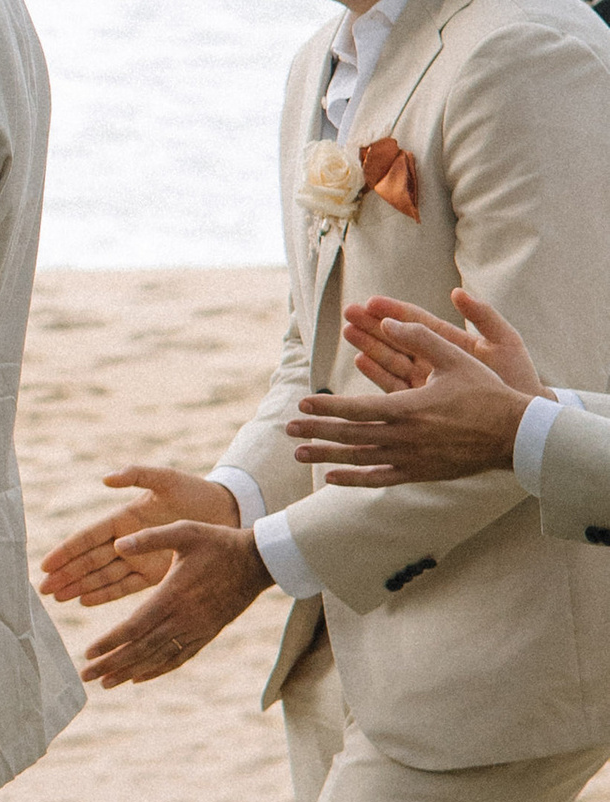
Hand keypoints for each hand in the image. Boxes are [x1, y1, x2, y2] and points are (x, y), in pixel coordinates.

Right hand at [38, 467, 239, 608]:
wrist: (226, 512)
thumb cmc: (195, 491)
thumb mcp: (166, 479)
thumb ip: (136, 475)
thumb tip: (105, 478)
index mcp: (124, 518)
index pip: (88, 538)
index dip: (66, 551)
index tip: (46, 564)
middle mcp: (127, 540)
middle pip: (89, 561)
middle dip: (66, 574)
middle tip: (42, 589)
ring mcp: (138, 558)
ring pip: (101, 576)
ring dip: (79, 586)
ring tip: (57, 598)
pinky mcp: (154, 574)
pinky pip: (124, 586)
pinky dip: (104, 593)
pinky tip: (84, 600)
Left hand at [79, 517, 267, 686]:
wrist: (257, 562)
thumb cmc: (218, 542)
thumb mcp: (184, 531)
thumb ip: (150, 538)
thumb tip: (117, 544)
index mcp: (172, 595)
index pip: (134, 626)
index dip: (110, 642)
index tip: (88, 652)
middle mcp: (183, 618)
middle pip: (141, 648)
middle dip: (112, 664)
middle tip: (86, 675)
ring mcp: (196, 630)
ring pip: (158, 657)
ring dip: (130, 671)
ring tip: (106, 683)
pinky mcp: (207, 634)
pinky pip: (179, 658)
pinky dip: (157, 670)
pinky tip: (139, 677)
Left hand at [297, 295, 535, 485]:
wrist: (515, 435)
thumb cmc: (486, 392)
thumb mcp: (455, 357)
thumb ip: (419, 337)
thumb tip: (388, 321)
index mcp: (408, 408)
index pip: (355, 409)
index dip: (325, 408)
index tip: (302, 405)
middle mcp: (404, 437)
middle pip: (349, 436)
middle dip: (315, 432)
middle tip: (288, 428)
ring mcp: (411, 459)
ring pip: (359, 459)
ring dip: (326, 456)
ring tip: (299, 453)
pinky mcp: (420, 473)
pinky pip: (380, 479)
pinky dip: (354, 479)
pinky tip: (333, 478)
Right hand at [340, 287, 542, 401]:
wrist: (526, 422)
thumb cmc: (519, 381)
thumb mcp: (506, 343)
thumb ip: (484, 316)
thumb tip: (457, 292)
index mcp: (454, 344)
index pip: (419, 323)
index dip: (395, 311)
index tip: (372, 301)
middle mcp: (437, 363)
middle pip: (400, 340)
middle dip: (373, 326)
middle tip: (348, 312)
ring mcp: (429, 385)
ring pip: (392, 362)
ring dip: (370, 347)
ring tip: (348, 332)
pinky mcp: (424, 406)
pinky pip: (394, 389)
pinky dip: (377, 375)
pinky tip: (361, 362)